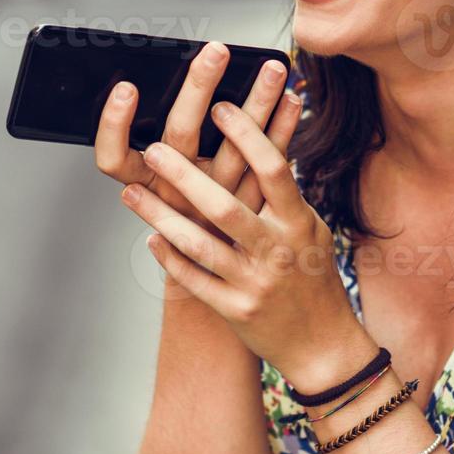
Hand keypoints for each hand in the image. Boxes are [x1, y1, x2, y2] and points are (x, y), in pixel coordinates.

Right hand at [94, 41, 301, 240]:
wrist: (234, 295)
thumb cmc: (195, 237)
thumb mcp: (168, 203)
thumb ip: (165, 161)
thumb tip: (168, 91)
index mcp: (149, 191)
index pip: (114, 159)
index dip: (114, 126)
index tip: (126, 89)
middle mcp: (182, 198)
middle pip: (181, 137)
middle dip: (197, 88)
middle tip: (214, 52)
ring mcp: (224, 208)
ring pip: (238, 149)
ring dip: (257, 102)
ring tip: (274, 68)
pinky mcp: (260, 215)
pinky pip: (273, 167)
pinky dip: (283, 130)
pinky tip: (294, 101)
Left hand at [117, 97, 369, 382]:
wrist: (323, 346)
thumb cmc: (313, 276)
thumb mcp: (311, 228)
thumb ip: (285, 190)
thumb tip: (275, 129)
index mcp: (298, 223)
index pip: (273, 169)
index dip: (247, 134)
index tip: (220, 107)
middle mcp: (276, 250)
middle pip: (225, 207)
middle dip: (185, 176)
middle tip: (152, 149)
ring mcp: (253, 283)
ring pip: (199, 245)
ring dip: (161, 217)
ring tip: (131, 194)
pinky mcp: (235, 310)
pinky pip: (194, 280)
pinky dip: (170, 258)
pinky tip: (150, 238)